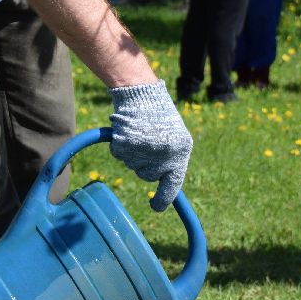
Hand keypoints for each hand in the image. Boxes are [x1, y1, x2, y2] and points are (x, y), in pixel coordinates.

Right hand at [108, 81, 192, 210]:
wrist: (141, 92)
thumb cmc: (160, 114)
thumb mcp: (176, 138)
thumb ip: (173, 160)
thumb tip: (170, 189)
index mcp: (180, 153)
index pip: (172, 185)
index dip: (163, 199)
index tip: (155, 207)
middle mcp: (163, 155)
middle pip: (148, 175)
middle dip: (145, 165)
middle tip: (147, 143)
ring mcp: (144, 151)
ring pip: (133, 166)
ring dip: (134, 154)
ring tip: (140, 132)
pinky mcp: (125, 146)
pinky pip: (120, 155)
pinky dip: (121, 146)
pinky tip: (129, 130)